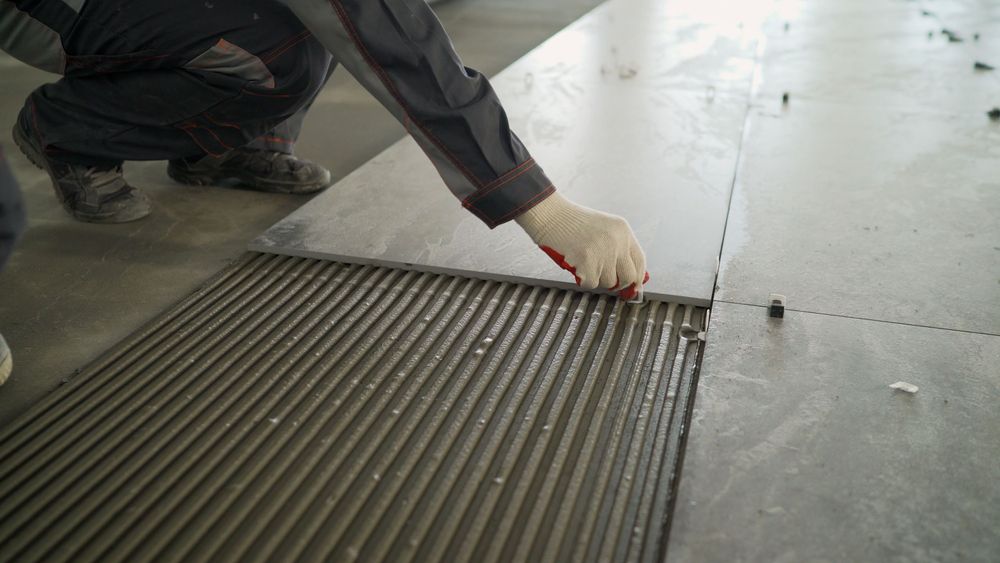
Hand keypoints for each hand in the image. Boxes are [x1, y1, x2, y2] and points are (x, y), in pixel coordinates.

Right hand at [515, 192, 649, 299]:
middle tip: (604, 279)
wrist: (550, 214)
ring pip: (608, 283)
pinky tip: (576, 263)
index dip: (637, 278)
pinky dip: (582, 279)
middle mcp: (617, 241)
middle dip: (618, 284)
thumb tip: (631, 279)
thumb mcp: (602, 229)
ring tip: (584, 262)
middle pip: (628, 278)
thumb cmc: (571, 223)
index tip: (632, 287)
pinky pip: (591, 284)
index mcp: (623, 231)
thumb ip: (617, 249)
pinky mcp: (588, 261)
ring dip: (595, 278)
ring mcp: (603, 251)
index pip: (640, 261)